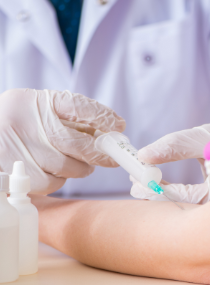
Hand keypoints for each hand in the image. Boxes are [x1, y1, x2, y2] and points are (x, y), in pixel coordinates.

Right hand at [0, 89, 124, 193]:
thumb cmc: (21, 124)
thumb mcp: (42, 110)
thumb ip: (73, 118)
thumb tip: (110, 130)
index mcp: (35, 102)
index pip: (75, 105)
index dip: (101, 116)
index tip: (119, 126)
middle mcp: (25, 123)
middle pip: (76, 143)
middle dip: (100, 153)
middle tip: (112, 157)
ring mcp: (18, 149)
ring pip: (68, 167)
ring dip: (80, 168)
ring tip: (78, 163)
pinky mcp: (15, 173)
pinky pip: (52, 183)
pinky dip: (60, 179)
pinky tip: (55, 171)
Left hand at [130, 117, 209, 203]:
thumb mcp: (207, 138)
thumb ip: (176, 146)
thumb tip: (145, 155)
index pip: (179, 198)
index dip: (155, 191)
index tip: (136, 182)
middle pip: (179, 206)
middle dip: (156, 195)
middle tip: (136, 184)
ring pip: (183, 202)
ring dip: (163, 191)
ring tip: (144, 180)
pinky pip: (191, 195)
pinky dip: (174, 188)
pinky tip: (162, 179)